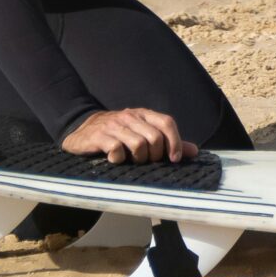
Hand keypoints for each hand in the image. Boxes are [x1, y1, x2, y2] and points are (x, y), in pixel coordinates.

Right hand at [62, 107, 194, 164]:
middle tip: (147, 161)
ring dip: (138, 159)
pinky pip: (116, 150)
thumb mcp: (142, 132)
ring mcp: (114, 125)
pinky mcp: (99, 136)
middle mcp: (130, 117)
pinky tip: (115, 160)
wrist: (82, 128)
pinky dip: (119, 160)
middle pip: (154, 137)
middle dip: (155, 155)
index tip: (174, 159)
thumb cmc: (118, 134)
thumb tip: (193, 151)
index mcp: (144, 114)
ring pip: (138, 144)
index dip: (175, 142)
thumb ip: (167, 142)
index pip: (167, 123)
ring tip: (132, 161)